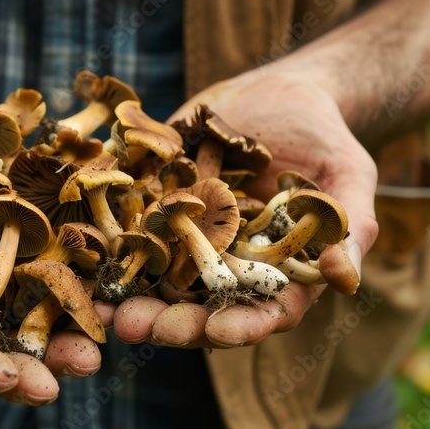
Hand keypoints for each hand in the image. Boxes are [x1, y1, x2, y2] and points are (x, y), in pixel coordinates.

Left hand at [113, 69, 377, 348]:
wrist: (279, 94)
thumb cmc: (326, 139)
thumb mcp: (348, 177)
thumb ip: (350, 228)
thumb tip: (346, 278)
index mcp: (273, 275)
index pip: (257, 314)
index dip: (237, 328)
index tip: (216, 335)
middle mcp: (224, 265)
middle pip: (195, 306)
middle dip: (165, 321)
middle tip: (133, 327)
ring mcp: (186, 237)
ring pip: (152, 276)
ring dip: (124, 293)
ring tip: (96, 303)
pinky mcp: (155, 203)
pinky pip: (127, 224)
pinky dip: (104, 238)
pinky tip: (79, 245)